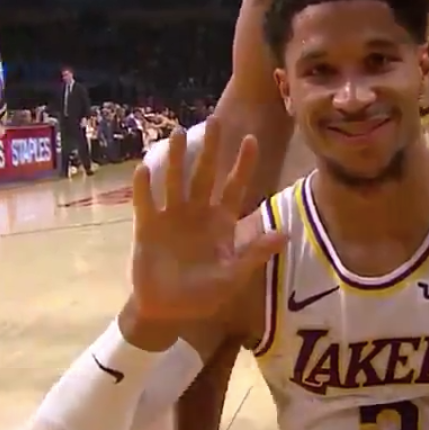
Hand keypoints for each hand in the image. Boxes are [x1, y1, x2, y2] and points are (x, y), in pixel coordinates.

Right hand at [131, 115, 286, 321]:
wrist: (168, 309)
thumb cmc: (203, 294)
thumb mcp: (233, 275)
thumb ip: (254, 253)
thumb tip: (285, 235)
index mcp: (221, 222)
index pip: (235, 187)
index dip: (243, 164)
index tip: (251, 139)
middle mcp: (197, 213)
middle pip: (205, 175)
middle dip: (211, 149)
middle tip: (215, 120)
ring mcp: (172, 217)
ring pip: (175, 181)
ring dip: (175, 158)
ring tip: (176, 133)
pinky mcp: (148, 227)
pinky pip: (146, 202)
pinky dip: (144, 188)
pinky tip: (143, 169)